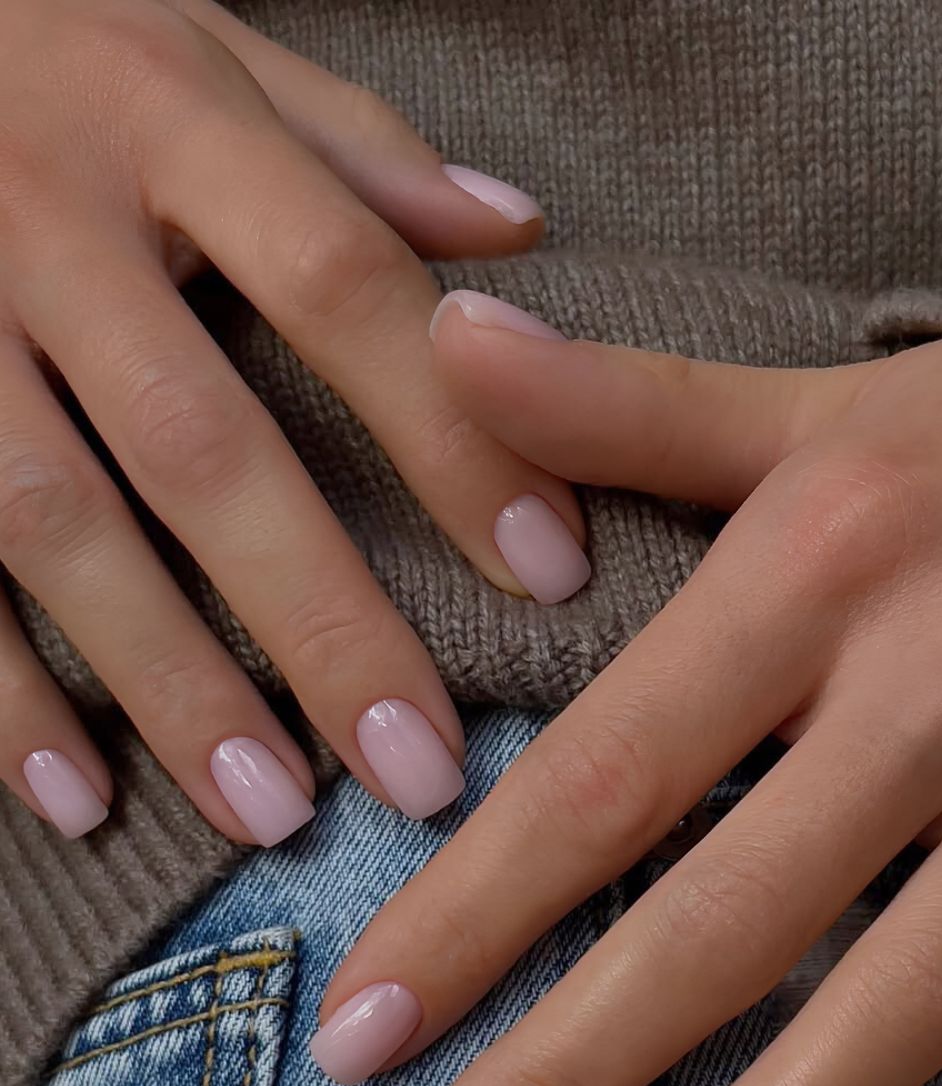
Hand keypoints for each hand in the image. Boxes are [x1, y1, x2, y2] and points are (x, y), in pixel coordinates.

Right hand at [0, 0, 588, 843]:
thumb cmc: (52, 43)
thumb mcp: (199, 42)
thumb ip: (352, 148)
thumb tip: (516, 241)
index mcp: (167, 120)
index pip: (346, 286)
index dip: (454, 436)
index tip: (551, 575)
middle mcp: (48, 218)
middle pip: (202, 443)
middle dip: (317, 617)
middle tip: (415, 768)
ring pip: (56, 522)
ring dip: (167, 681)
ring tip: (269, 812)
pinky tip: (79, 799)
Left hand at [313, 291, 941, 1085]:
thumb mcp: (821, 412)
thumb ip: (629, 406)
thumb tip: (443, 345)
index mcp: (821, 571)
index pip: (606, 774)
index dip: (470, 914)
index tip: (355, 1039)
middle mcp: (932, 692)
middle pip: (724, 920)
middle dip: (570, 1072)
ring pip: (893, 1008)